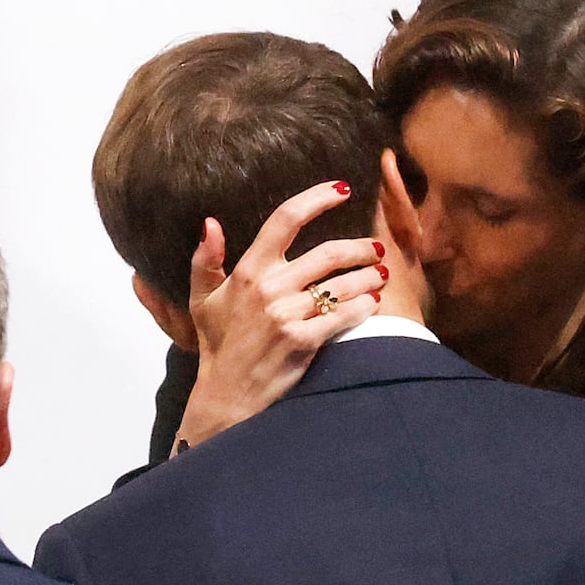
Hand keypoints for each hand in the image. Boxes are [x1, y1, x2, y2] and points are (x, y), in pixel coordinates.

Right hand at [177, 182, 387, 449]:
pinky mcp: (305, 341)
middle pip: (329, 253)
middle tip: (377, 248)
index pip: (285, 219)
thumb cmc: (219, 346)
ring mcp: (288, 315)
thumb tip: (210, 222)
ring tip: (382, 275)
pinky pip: (346, 316)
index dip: (318, 198)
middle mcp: (269, 288)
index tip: (342, 188)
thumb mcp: (202, 301)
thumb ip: (204, 261)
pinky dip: (366, 307)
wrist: (228, 396)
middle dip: (361, 248)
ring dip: (370, 277)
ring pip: (344, 284)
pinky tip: (373, 304)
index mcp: (248, 271)